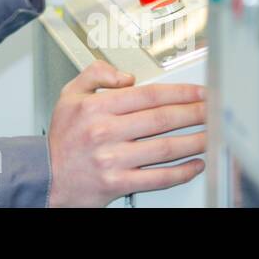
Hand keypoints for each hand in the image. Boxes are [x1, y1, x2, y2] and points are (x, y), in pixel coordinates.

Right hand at [46, 60, 206, 206]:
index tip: (198, 92)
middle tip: (212, 111)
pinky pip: (157, 178)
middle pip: (161, 119)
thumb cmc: (62, 138)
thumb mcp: (70, 94)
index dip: (179, 92)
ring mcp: (113, 159)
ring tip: (210, 135)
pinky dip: (181, 172)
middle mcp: (106, 132)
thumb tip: (127, 77)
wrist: (46, 176)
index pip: (148, 95)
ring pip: (164, 148)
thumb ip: (95, 74)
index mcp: (97, 107)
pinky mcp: (118, 184)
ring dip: (193, 141)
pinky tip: (194, 164)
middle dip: (194, 113)